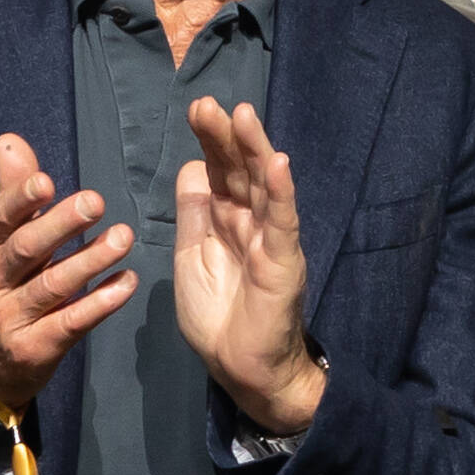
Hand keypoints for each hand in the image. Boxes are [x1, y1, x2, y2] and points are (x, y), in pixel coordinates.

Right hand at [0, 132, 135, 413]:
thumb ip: (11, 192)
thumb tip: (10, 140)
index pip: (0, 219)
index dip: (20, 200)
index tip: (46, 181)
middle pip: (27, 249)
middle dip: (61, 225)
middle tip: (96, 201)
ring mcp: (11, 317)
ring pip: (52, 286)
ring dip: (90, 261)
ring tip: (123, 238)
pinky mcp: (35, 347)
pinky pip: (70, 323)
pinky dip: (100, 304)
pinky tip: (127, 283)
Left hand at [175, 97, 323, 438]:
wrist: (242, 369)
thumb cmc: (219, 317)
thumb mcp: (190, 257)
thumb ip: (193, 215)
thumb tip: (193, 167)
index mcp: (226, 220)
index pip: (220, 170)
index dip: (211, 141)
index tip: (198, 110)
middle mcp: (251, 222)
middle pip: (241, 169)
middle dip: (226, 136)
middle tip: (208, 105)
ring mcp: (271, 239)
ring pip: (264, 186)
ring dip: (255, 150)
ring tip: (243, 116)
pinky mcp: (283, 261)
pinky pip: (283, 221)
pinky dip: (281, 192)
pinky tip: (278, 163)